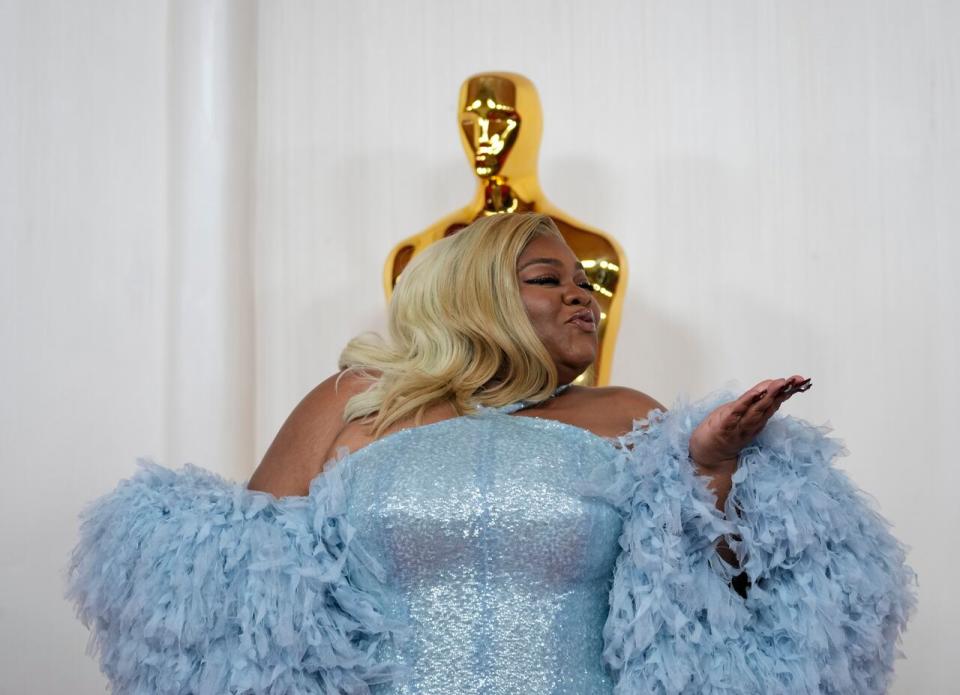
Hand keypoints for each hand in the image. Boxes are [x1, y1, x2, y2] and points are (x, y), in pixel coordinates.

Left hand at [688, 375, 811, 472]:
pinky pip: (736, 413)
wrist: (707, 459)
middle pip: (769, 405)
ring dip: (769, 396)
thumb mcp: (740, 419)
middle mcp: (751, 423)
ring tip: (779, 384)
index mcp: (756, 419)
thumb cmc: (722, 437)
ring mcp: (739, 426)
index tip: (799, 380)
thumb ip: (753, 406)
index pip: (773, 402)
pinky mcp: (724, 427)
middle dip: (782, 391)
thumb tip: (766, 390)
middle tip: (795, 380)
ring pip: (757, 409)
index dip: (786, 391)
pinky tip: (754, 394)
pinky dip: (746, 403)